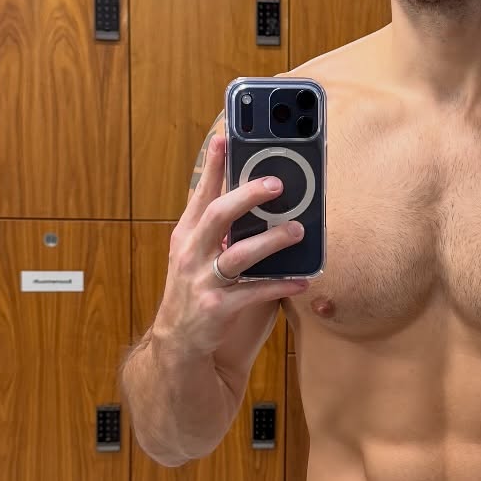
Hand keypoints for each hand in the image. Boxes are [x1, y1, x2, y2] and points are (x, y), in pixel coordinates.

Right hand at [153, 131, 307, 370]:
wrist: (178, 343)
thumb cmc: (194, 291)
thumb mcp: (195, 255)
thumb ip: (219, 230)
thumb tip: (258, 200)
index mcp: (187, 236)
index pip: (200, 193)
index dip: (213, 166)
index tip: (226, 138)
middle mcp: (191, 254)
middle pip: (217, 216)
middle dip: (246, 196)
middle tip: (276, 184)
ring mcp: (202, 282)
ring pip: (239, 254)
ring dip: (271, 241)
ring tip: (298, 231)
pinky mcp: (218, 309)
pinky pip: (255, 293)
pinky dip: (280, 285)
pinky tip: (302, 281)